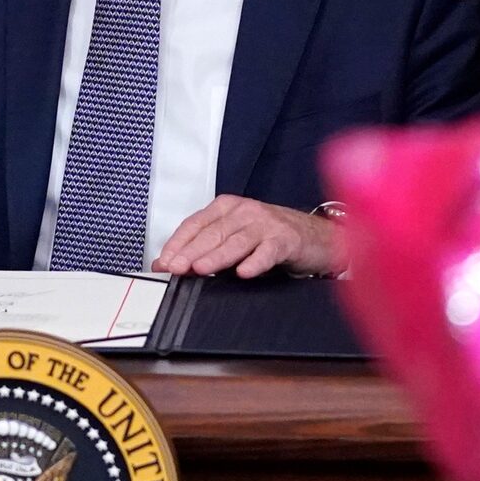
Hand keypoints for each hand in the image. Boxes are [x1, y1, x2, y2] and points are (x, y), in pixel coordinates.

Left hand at [151, 196, 342, 277]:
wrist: (315, 237)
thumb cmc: (270, 237)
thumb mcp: (232, 239)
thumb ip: (200, 249)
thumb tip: (164, 263)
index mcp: (226, 208)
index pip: (195, 224)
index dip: (177, 243)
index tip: (164, 262)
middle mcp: (244, 212)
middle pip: (212, 233)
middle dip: (191, 252)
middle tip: (176, 268)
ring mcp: (266, 224)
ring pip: (236, 241)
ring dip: (217, 256)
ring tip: (201, 268)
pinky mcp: (286, 239)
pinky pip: (268, 251)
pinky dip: (255, 262)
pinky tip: (244, 272)